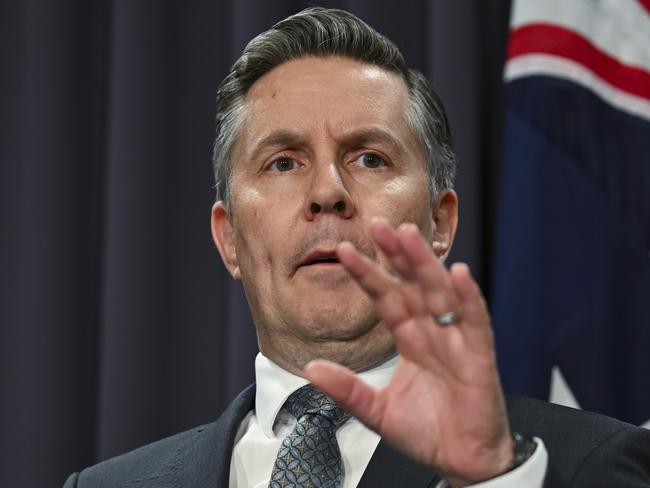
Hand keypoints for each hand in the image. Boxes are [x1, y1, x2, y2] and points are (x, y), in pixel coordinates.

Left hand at [304, 218, 512, 486]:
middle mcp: (432, 331)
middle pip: (411, 284)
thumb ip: (347, 389)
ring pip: (439, 293)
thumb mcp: (377, 411)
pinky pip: (475, 322)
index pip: (385, 298)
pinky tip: (460, 274)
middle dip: (396, 254)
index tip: (343, 250)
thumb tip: (311, 367)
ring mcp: (456, 340)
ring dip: (425, 264)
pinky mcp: (479, 356)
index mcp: (409, 339)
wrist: (462, 461)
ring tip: (409, 235)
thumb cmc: (427, 432)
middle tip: (377, 223)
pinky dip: (469, 299)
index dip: (367, 274)